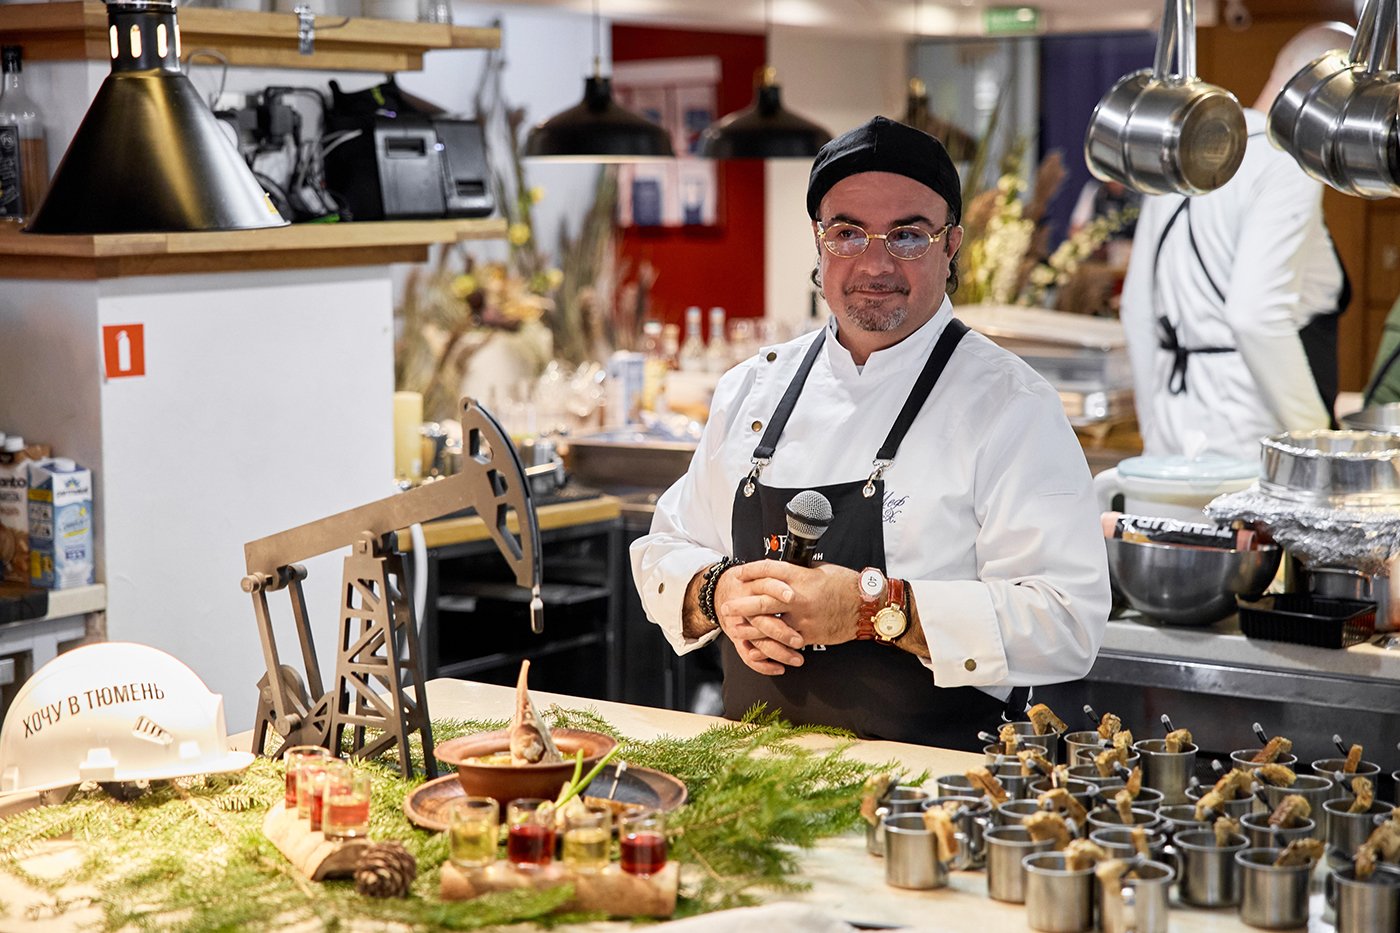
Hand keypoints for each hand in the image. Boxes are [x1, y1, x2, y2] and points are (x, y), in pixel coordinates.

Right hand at [712, 563, 803, 675]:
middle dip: (781, 631)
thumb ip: (783, 573)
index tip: (792, 597)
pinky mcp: (736, 637)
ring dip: (778, 652)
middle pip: (761, 619)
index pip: (765, 585)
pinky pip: (748, 655)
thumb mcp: (761, 571)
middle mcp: (745, 605)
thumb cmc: (747, 580)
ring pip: (758, 641)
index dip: (778, 590)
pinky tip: (779, 668)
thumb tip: (811, 568)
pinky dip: (763, 665)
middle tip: (800, 640)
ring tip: (798, 658)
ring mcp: (740, 624)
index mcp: (753, 584)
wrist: (720, 590)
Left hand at [719, 559, 863, 652]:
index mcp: (802, 576)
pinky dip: (770, 643)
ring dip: (750, 627)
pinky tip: (758, 643)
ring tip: (737, 627)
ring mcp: (803, 619)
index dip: (750, 571)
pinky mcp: (808, 635)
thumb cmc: (847, 585)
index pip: (769, 570)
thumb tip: (783, 573)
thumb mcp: (821, 570)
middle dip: (742, 604)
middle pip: (763, 600)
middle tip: (727, 607)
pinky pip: (784, 641)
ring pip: (770, 624)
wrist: (867, 608)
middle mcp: (799, 598)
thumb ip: (800, 572)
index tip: (739, 574)